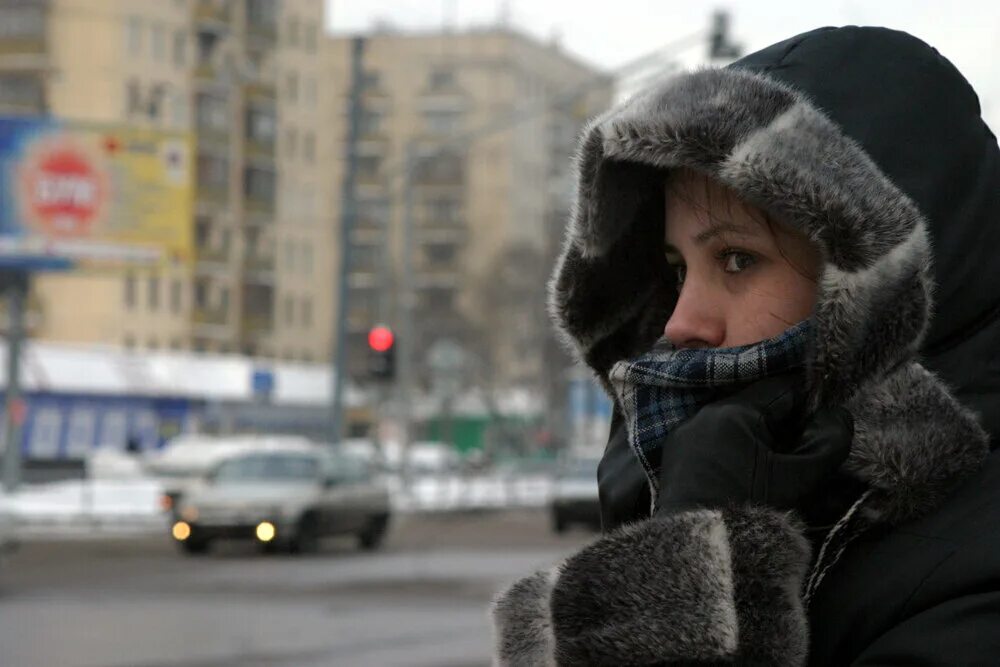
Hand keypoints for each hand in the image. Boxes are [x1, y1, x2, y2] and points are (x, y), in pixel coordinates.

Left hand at [656, 374, 852, 515]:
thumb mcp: (800, 478)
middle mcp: (703, 415)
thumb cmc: (753, 508)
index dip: (808, 404)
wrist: (700, 548)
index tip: (822, 425)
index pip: (780, 390)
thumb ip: (828, 442)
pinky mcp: (675, 455)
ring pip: (733, 423)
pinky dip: (733, 448)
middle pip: (755, 406)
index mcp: (733, 411)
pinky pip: (712, 440)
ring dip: (757, 437)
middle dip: (782, 424)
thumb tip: (837, 414)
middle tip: (801, 451)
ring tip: (776, 466)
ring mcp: (684, 434)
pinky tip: (746, 473)